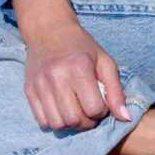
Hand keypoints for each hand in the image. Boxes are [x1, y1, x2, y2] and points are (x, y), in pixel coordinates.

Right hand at [13, 0, 125, 130]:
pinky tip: (61, 110)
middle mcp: (57, 77)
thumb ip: (116, 91)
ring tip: (75, 111)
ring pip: (57, 124)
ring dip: (70, 124)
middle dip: (86, 122)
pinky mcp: (29, 90)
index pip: (94, 108)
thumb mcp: (105, 62)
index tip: (100, 102)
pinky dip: (54, 121)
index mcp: (79, 68)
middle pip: (74, 120)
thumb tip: (125, 118)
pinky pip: (42, 121)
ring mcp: (40, 84)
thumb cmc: (82, 47)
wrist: (49, 30)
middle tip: (88, 111)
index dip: (101, 111)